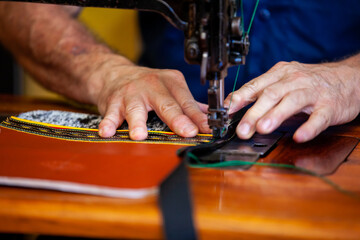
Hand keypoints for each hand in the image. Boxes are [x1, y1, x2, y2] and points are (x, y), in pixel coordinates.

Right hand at [86, 55, 209, 139]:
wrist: (115, 73)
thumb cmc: (147, 85)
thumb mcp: (170, 88)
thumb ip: (188, 104)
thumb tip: (209, 117)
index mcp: (171, 83)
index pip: (187, 103)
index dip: (199, 117)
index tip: (208, 129)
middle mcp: (152, 86)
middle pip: (166, 104)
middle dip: (177, 119)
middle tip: (186, 131)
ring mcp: (131, 93)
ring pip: (136, 109)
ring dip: (138, 122)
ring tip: (140, 135)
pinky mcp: (113, 102)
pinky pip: (110, 114)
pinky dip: (109, 123)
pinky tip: (107, 132)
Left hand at [224, 59, 359, 141]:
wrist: (349, 77)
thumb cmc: (310, 81)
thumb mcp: (284, 80)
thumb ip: (261, 91)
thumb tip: (233, 104)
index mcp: (280, 74)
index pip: (255, 85)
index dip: (239, 98)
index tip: (225, 111)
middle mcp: (295, 80)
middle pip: (271, 94)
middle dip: (254, 112)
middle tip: (242, 130)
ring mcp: (313, 93)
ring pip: (292, 102)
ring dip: (276, 115)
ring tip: (262, 129)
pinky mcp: (330, 106)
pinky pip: (319, 117)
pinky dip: (309, 127)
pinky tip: (300, 137)